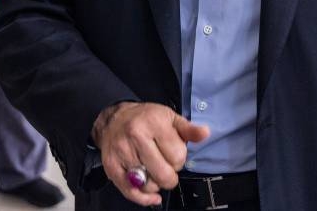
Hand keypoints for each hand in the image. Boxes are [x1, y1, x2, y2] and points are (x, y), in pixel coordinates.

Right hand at [93, 101, 208, 206]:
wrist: (114, 118)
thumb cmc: (145, 119)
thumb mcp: (170, 117)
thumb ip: (189, 129)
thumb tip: (205, 133)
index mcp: (154, 122)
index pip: (177, 156)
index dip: (180, 159)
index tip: (173, 153)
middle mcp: (136, 136)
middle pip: (164, 173)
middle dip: (170, 175)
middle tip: (166, 165)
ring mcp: (122, 153)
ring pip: (148, 184)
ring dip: (156, 183)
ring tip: (154, 171)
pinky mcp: (112, 166)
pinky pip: (130, 191)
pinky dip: (144, 198)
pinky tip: (152, 195)